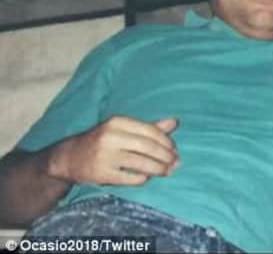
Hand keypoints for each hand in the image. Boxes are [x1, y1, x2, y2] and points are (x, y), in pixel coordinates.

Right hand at [48, 116, 179, 185]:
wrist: (70, 157)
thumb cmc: (104, 141)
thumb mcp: (123, 129)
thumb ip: (149, 127)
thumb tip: (175, 122)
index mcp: (117, 122)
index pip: (150, 131)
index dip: (166, 142)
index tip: (174, 150)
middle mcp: (110, 137)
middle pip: (148, 147)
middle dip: (166, 156)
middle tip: (175, 163)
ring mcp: (105, 156)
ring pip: (141, 163)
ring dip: (159, 169)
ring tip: (167, 171)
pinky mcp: (102, 173)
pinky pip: (131, 178)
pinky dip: (143, 178)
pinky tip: (148, 177)